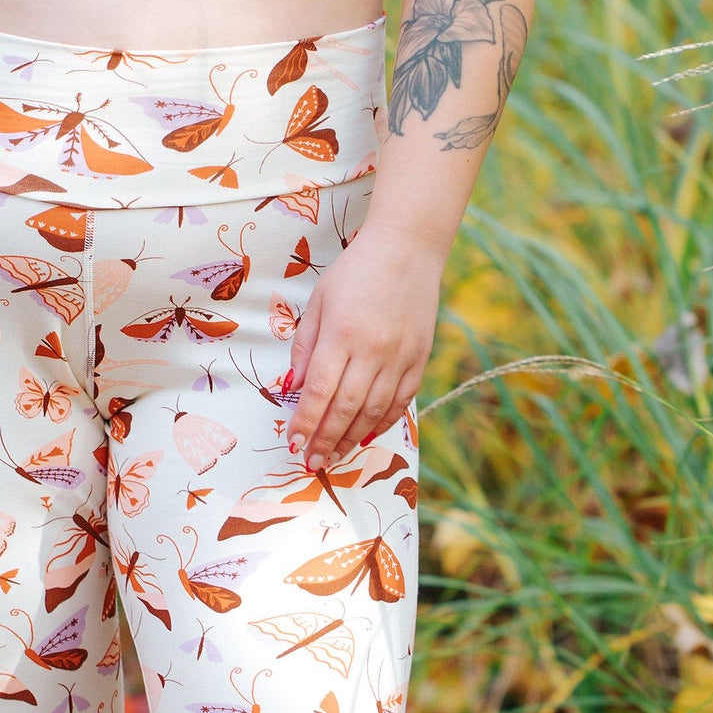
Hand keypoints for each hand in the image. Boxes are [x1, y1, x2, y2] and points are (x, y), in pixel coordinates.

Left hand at [283, 223, 444, 471]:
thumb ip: (306, 346)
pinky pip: (400, 402)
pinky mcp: (419, 359)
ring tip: (334, 457)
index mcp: (342, 334)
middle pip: (345, 409)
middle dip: (325, 440)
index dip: (305, 423)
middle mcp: (373, 351)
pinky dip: (382, 422)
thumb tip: (294, 387)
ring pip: (373, 411)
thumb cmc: (356, 271)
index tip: (294, 444)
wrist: (408, 249)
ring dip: (351, 439)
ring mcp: (400, 357)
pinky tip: (366, 435)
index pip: (320, 391)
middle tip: (311, 462)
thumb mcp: (320, 301)